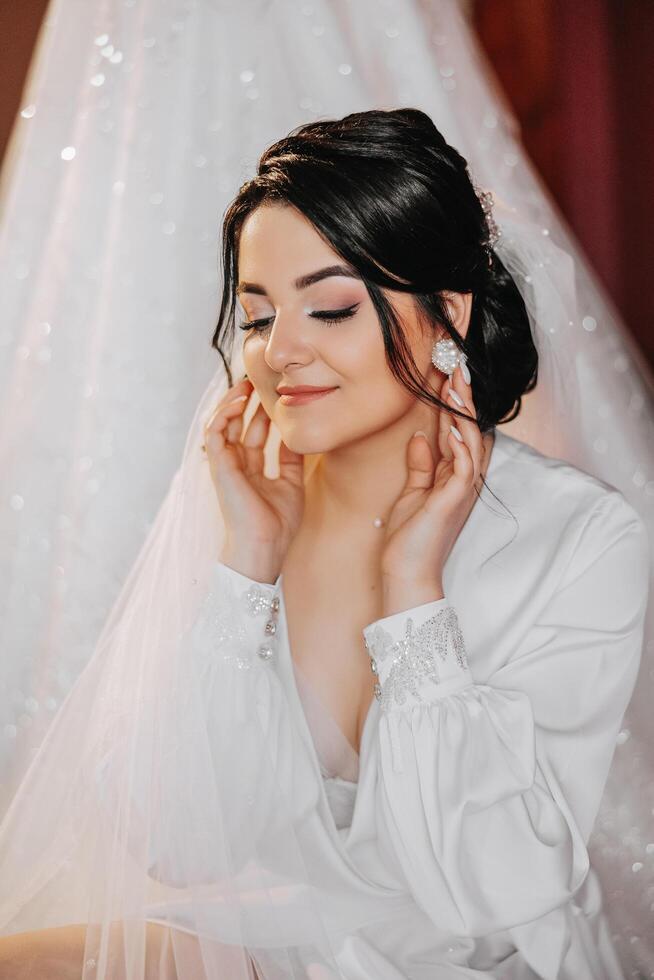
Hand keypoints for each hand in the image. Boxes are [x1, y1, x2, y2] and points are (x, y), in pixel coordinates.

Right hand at [203, 376, 304, 580]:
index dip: (261, 411)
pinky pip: (214, 434)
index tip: (273, 391)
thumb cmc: (277, 524)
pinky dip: (222, 416)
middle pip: (236, 423)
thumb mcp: (292, 483)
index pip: (253, 432)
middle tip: (258, 378)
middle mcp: (236, 464)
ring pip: (221, 424)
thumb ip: (290, 459)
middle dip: (245, 400)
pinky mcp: (219, 467)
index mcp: (251, 469)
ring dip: (231, 402)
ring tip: (246, 384)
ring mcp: (225, 465)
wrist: (265, 548)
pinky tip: (237, 402)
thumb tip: (296, 435)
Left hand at [379, 366, 492, 590]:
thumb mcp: (412, 493)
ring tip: (456, 384)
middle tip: (458, 364)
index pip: (458, 429)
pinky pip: (465, 467)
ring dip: (464, 412)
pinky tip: (452, 424)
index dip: (455, 401)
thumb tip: (421, 437)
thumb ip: (421, 466)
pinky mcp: (455, 500)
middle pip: (470, 428)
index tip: (447, 371)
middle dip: (464, 396)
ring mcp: (462, 489)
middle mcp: (463, 479)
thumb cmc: (408, 538)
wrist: (406, 572)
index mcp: (453, 474)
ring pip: (471, 441)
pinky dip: (460, 444)